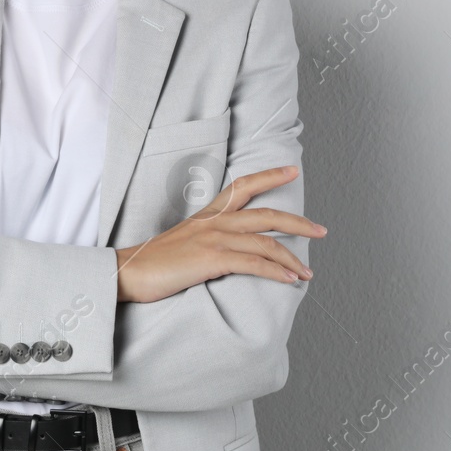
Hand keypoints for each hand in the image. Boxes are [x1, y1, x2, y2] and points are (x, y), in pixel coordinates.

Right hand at [113, 165, 325, 303]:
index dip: (270, 176)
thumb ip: (206, 238)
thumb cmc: (153, 262)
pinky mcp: (212, 259)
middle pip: (266, 215)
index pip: (244, 186)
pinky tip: (290, 280)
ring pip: (266, 242)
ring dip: (292, 258)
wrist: (128, 271)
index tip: (292, 171)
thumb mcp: (183, 240)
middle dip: (299, 222)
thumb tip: (226, 249)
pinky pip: (254, 264)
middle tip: (321, 229)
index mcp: (208, 214)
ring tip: (308, 272)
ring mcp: (214, 239)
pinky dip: (277, 272)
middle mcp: (214, 221)